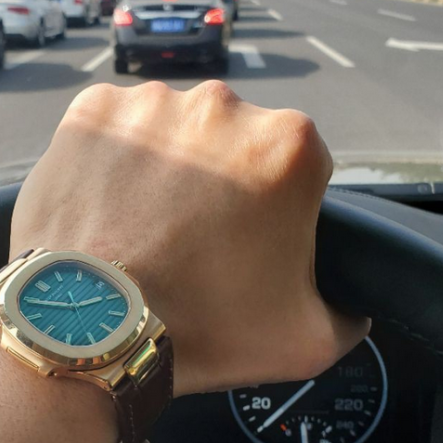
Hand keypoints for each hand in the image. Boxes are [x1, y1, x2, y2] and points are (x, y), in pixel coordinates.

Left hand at [12, 81, 368, 395]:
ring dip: (169, 168)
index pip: (298, 169)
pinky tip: (110, 206)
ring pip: (174, 132)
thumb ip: (347, 316)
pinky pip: (117, 128)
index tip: (247, 244)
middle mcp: (224, 104)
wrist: (87, 327)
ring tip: (145, 227)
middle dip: (223, 183)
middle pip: (235, 142)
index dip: (276, 211)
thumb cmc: (199, 328)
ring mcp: (152, 101)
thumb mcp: (305, 341)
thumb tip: (354, 309)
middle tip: (194, 241)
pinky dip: (116, 158)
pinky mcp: (93, 109)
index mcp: (289, 145)